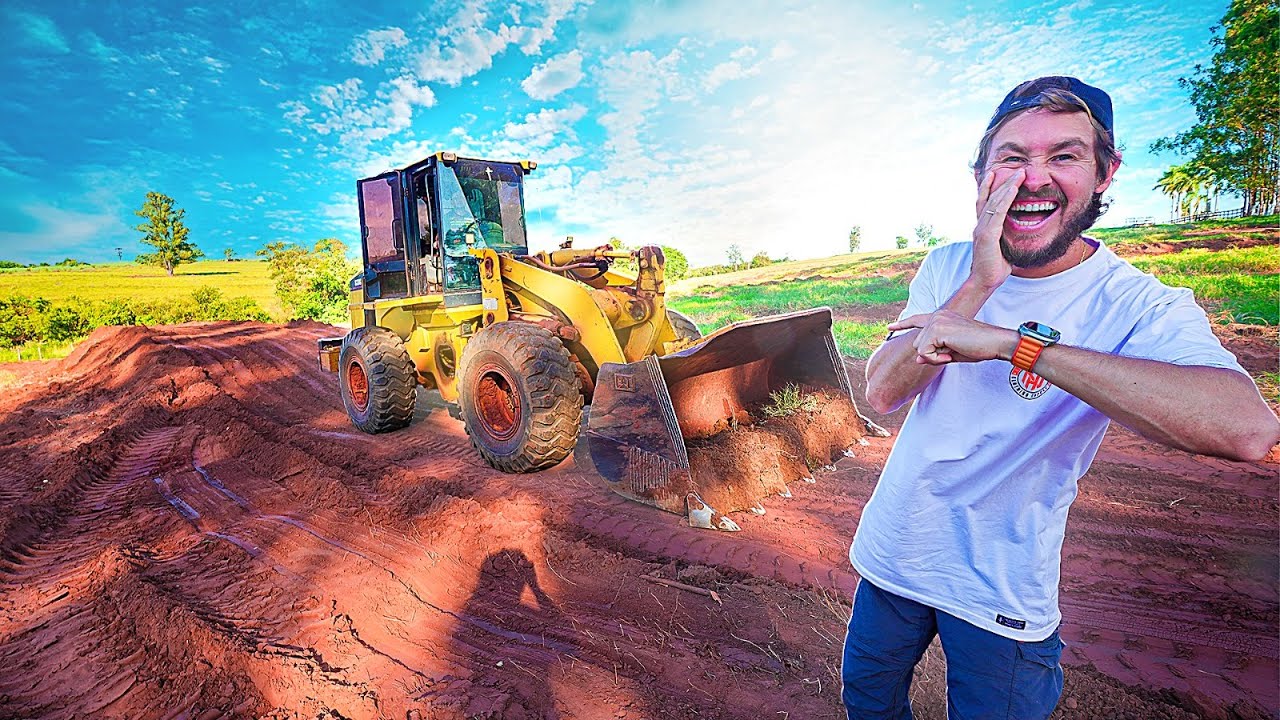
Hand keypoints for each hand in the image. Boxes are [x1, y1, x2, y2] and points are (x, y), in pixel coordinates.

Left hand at [888, 310, 1016, 365]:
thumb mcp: (953, 352)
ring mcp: (936, 321)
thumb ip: (934, 354)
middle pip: (917, 343)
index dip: (902, 324)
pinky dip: (936, 359)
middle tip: (950, 355)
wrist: (995, 342)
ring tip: (952, 353)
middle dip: (930, 355)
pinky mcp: (937, 330)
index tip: (890, 327)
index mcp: (941, 317)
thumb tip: (918, 359)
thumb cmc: (979, 347)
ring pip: (919, 348)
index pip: (917, 319)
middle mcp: (937, 316)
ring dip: (934, 357)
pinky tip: (950, 355)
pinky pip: (924, 352)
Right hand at [971, 168, 1023, 289]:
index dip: (990, 187)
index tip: (997, 173)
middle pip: (990, 197)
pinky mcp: (987, 234)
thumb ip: (1005, 236)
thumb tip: (1017, 231)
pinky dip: (1005, 199)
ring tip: (1019, 173)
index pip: (985, 202)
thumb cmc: (994, 267)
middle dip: (1002, 181)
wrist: (983, 281)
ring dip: (1007, 185)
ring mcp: (982, 228)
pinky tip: (1013, 189)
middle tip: (1015, 168)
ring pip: (994, 201)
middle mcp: (980, 224)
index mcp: (983, 227)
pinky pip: (998, 212)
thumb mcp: (1002, 247)